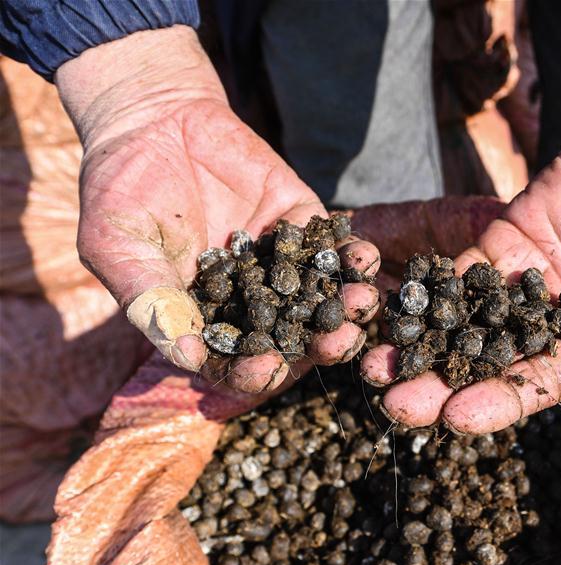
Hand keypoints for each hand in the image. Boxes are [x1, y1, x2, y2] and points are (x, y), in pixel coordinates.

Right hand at [55, 27, 379, 391]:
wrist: (153, 120)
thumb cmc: (121, 191)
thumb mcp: (120, 248)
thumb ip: (154, 300)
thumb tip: (187, 357)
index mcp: (206, 320)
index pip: (235, 361)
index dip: (252, 372)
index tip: (269, 367)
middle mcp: (249, 302)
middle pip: (292, 338)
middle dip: (319, 344)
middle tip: (342, 341)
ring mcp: (280, 264)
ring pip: (320, 297)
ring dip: (347, 304)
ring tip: (362, 303)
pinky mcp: (301, 225)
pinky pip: (334, 246)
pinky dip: (352, 254)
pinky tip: (366, 258)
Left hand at [362, 8, 560, 437]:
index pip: (541, 386)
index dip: (499, 403)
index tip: (453, 421)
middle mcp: (549, 327)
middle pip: (486, 364)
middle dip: (439, 385)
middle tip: (390, 404)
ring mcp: (519, 287)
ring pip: (460, 322)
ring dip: (417, 341)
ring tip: (368, 361)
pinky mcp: (499, 245)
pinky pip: (457, 268)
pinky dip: (423, 284)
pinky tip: (382, 300)